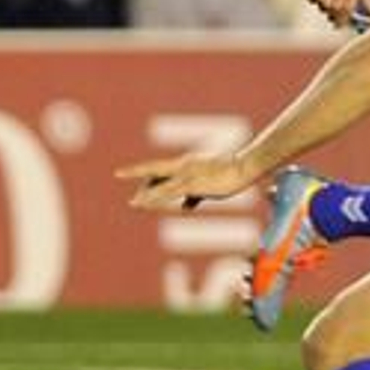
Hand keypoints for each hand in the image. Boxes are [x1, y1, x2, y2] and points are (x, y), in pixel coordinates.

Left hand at [117, 152, 258, 211]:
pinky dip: (152, 197)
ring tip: (133, 203)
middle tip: (135, 202)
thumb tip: (185, 206)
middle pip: (155, 173)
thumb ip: (195, 195)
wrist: (245, 166)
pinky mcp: (190, 183)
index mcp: (187, 162)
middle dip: (144, 187)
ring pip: (158, 184)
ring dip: (145, 195)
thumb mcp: (211, 184)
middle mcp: (183, 165)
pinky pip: (166, 191)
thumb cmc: (234, 173)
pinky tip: (141, 202)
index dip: (143, 173)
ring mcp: (186, 173)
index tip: (125, 173)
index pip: (161, 168)